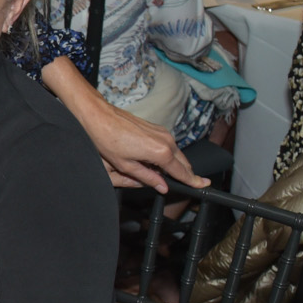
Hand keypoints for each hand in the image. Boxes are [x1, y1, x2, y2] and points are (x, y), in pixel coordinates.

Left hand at [87, 100, 201, 193]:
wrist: (99, 116)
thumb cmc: (108, 139)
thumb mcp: (126, 165)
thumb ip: (147, 177)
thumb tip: (162, 186)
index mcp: (161, 152)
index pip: (182, 172)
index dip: (193, 181)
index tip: (203, 185)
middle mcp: (166, 140)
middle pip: (183, 163)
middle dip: (186, 174)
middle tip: (190, 184)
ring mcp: (162, 132)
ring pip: (177, 153)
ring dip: (175, 164)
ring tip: (167, 176)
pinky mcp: (156, 127)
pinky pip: (169, 145)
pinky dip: (168, 155)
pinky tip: (157, 162)